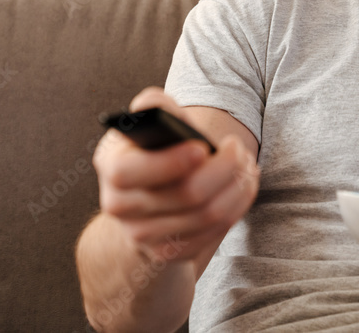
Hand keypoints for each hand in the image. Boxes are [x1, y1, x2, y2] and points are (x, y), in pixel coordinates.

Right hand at [92, 88, 259, 263]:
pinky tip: (241, 188)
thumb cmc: (156, 149)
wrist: (146, 198)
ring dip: (237, 186)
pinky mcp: (167, 252)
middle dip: (225, 168)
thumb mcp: (149, 124)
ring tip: (247, 165)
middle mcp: (119, 205)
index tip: (202, 148)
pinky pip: (212, 233)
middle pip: (186, 194)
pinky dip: (235, 207)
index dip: (169, 162)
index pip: (128, 172)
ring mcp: (142, 234)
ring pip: (207, 215)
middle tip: (239, 149)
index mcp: (110, 165)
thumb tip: (159, 109)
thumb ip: (154, 106)